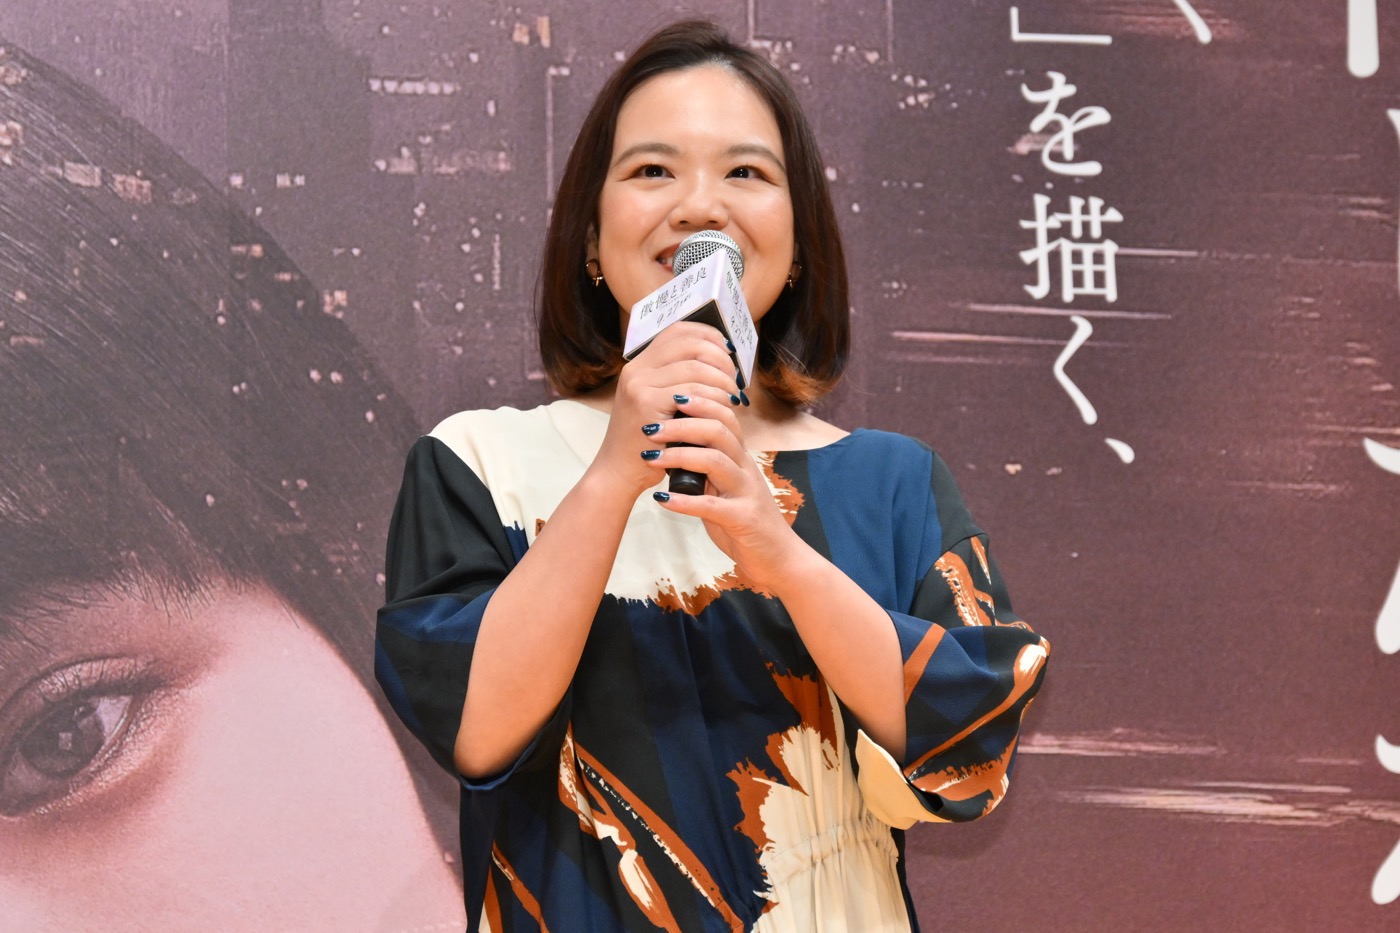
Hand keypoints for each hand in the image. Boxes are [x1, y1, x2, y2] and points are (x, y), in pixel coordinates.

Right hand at [587, 322, 739, 498]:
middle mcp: (636, 369)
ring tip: (732, 399)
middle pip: (691, 345)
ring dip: (723, 382)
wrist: (619, 472)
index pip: (679, 331)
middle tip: (735, 381)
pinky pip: (692, 392)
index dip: (709, 335)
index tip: (729, 351)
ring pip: (696, 368)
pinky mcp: (645, 403)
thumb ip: (680, 382)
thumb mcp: (660, 405)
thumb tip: (722, 362)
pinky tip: (723, 410)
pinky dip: (714, 399)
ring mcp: (639, 384)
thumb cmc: (647, 442)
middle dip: (722, 360)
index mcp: (640, 364)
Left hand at [640, 395, 808, 592]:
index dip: (699, 403)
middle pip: (718, 430)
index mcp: (740, 458)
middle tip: (650, 430)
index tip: (669, 399)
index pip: (724, 416)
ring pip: (715, 461)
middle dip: (681, 425)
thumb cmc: (746, 521)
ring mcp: (745, 493)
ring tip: (651, 458)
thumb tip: (673, 449)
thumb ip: (707, 468)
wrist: (778, 557)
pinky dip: (683, 502)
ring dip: (678, 456)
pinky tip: (661, 500)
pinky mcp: (742, 519)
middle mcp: (745, 469)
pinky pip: (710, 506)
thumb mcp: (727, 487)